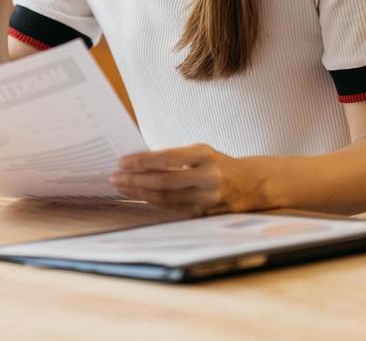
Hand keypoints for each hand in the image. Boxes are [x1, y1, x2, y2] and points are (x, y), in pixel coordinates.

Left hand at [109, 144, 267, 215]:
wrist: (251, 184)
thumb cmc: (217, 164)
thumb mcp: (200, 152)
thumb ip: (174, 157)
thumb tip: (138, 163)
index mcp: (206, 155)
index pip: (167, 158)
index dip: (141, 161)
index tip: (121, 161)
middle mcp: (208, 178)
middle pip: (164, 181)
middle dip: (135, 180)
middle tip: (114, 177)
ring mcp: (208, 199)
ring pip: (166, 198)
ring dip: (139, 193)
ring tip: (121, 187)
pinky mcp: (205, 215)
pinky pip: (173, 209)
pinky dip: (153, 202)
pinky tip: (139, 197)